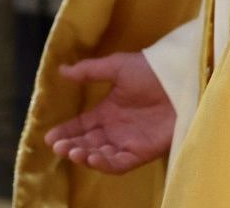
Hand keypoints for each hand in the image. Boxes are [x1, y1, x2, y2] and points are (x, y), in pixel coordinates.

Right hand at [44, 51, 174, 173]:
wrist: (180, 79)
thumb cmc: (151, 70)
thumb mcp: (116, 66)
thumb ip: (89, 71)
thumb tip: (61, 70)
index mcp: (108, 111)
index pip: (81, 126)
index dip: (65, 132)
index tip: (49, 137)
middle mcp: (116, 129)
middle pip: (88, 143)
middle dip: (72, 147)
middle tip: (59, 147)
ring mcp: (129, 141)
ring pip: (101, 156)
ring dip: (85, 156)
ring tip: (74, 152)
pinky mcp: (143, 151)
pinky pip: (121, 163)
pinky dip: (106, 164)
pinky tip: (93, 157)